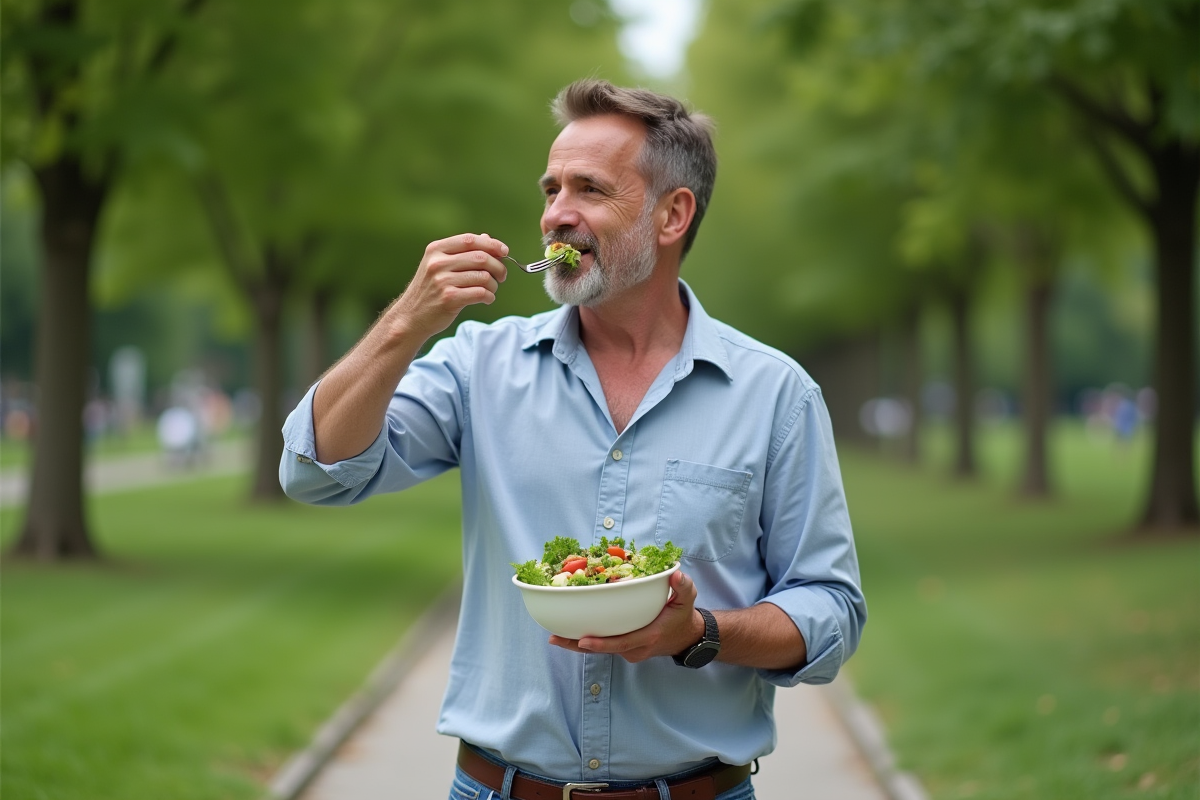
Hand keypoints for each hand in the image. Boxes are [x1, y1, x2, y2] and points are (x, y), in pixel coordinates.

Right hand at [386, 233, 508, 340]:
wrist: (411, 317)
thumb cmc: (429, 290)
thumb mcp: (439, 265)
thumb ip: (462, 251)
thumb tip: (488, 238)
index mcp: (436, 250)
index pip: (470, 240)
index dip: (492, 244)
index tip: (504, 251)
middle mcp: (438, 263)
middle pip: (481, 258)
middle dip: (498, 267)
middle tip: (502, 276)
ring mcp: (443, 281)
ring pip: (483, 277)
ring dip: (493, 285)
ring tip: (491, 290)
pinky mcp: (449, 299)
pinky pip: (480, 293)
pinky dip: (489, 296)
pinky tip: (486, 298)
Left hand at [548, 570, 704, 662]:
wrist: (686, 637)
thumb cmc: (682, 615)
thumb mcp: (688, 599)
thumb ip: (683, 587)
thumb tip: (675, 576)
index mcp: (649, 636)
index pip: (623, 642)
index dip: (602, 643)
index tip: (583, 640)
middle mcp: (636, 648)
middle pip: (604, 649)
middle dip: (578, 645)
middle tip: (554, 638)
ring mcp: (629, 651)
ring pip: (601, 650)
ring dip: (577, 644)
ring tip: (554, 637)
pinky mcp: (624, 649)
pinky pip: (604, 646)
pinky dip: (587, 641)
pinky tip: (568, 633)